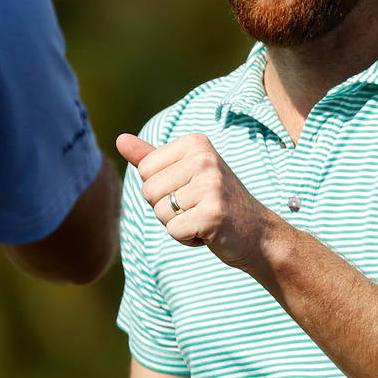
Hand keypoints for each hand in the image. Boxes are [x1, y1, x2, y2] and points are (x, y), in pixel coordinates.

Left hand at [116, 133, 282, 273]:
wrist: (256, 233)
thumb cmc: (214, 202)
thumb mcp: (184, 174)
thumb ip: (151, 158)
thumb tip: (120, 139)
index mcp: (196, 143)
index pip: (145, 170)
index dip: (160, 189)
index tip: (189, 191)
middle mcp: (204, 159)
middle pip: (148, 190)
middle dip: (166, 208)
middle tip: (197, 207)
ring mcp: (211, 186)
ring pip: (159, 212)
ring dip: (177, 224)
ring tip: (203, 218)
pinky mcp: (213, 214)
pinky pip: (173, 230)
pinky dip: (187, 239)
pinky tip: (209, 232)